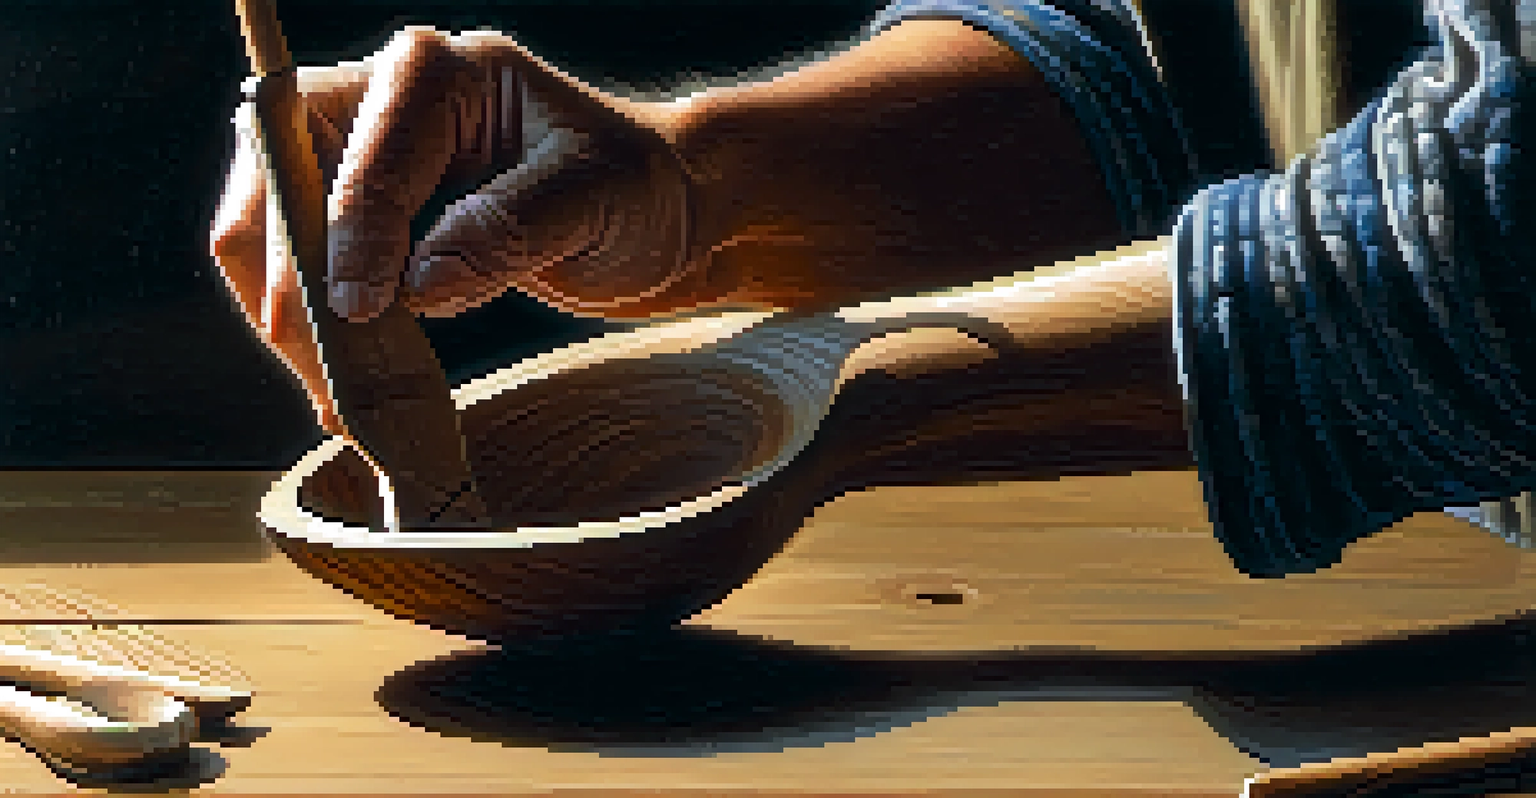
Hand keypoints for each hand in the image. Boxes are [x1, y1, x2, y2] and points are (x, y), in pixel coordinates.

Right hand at [210, 26, 693, 430]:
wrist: (657, 213)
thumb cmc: (639, 189)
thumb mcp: (597, 201)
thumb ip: (510, 231)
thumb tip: (420, 286)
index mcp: (438, 73)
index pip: (363, 159)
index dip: (352, 241)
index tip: (362, 315)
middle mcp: (381, 98)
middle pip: (279, 181)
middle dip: (290, 280)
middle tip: (328, 376)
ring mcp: (361, 154)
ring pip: (267, 227)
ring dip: (287, 313)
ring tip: (335, 397)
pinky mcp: (363, 213)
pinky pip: (299, 265)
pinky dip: (307, 325)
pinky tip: (341, 386)